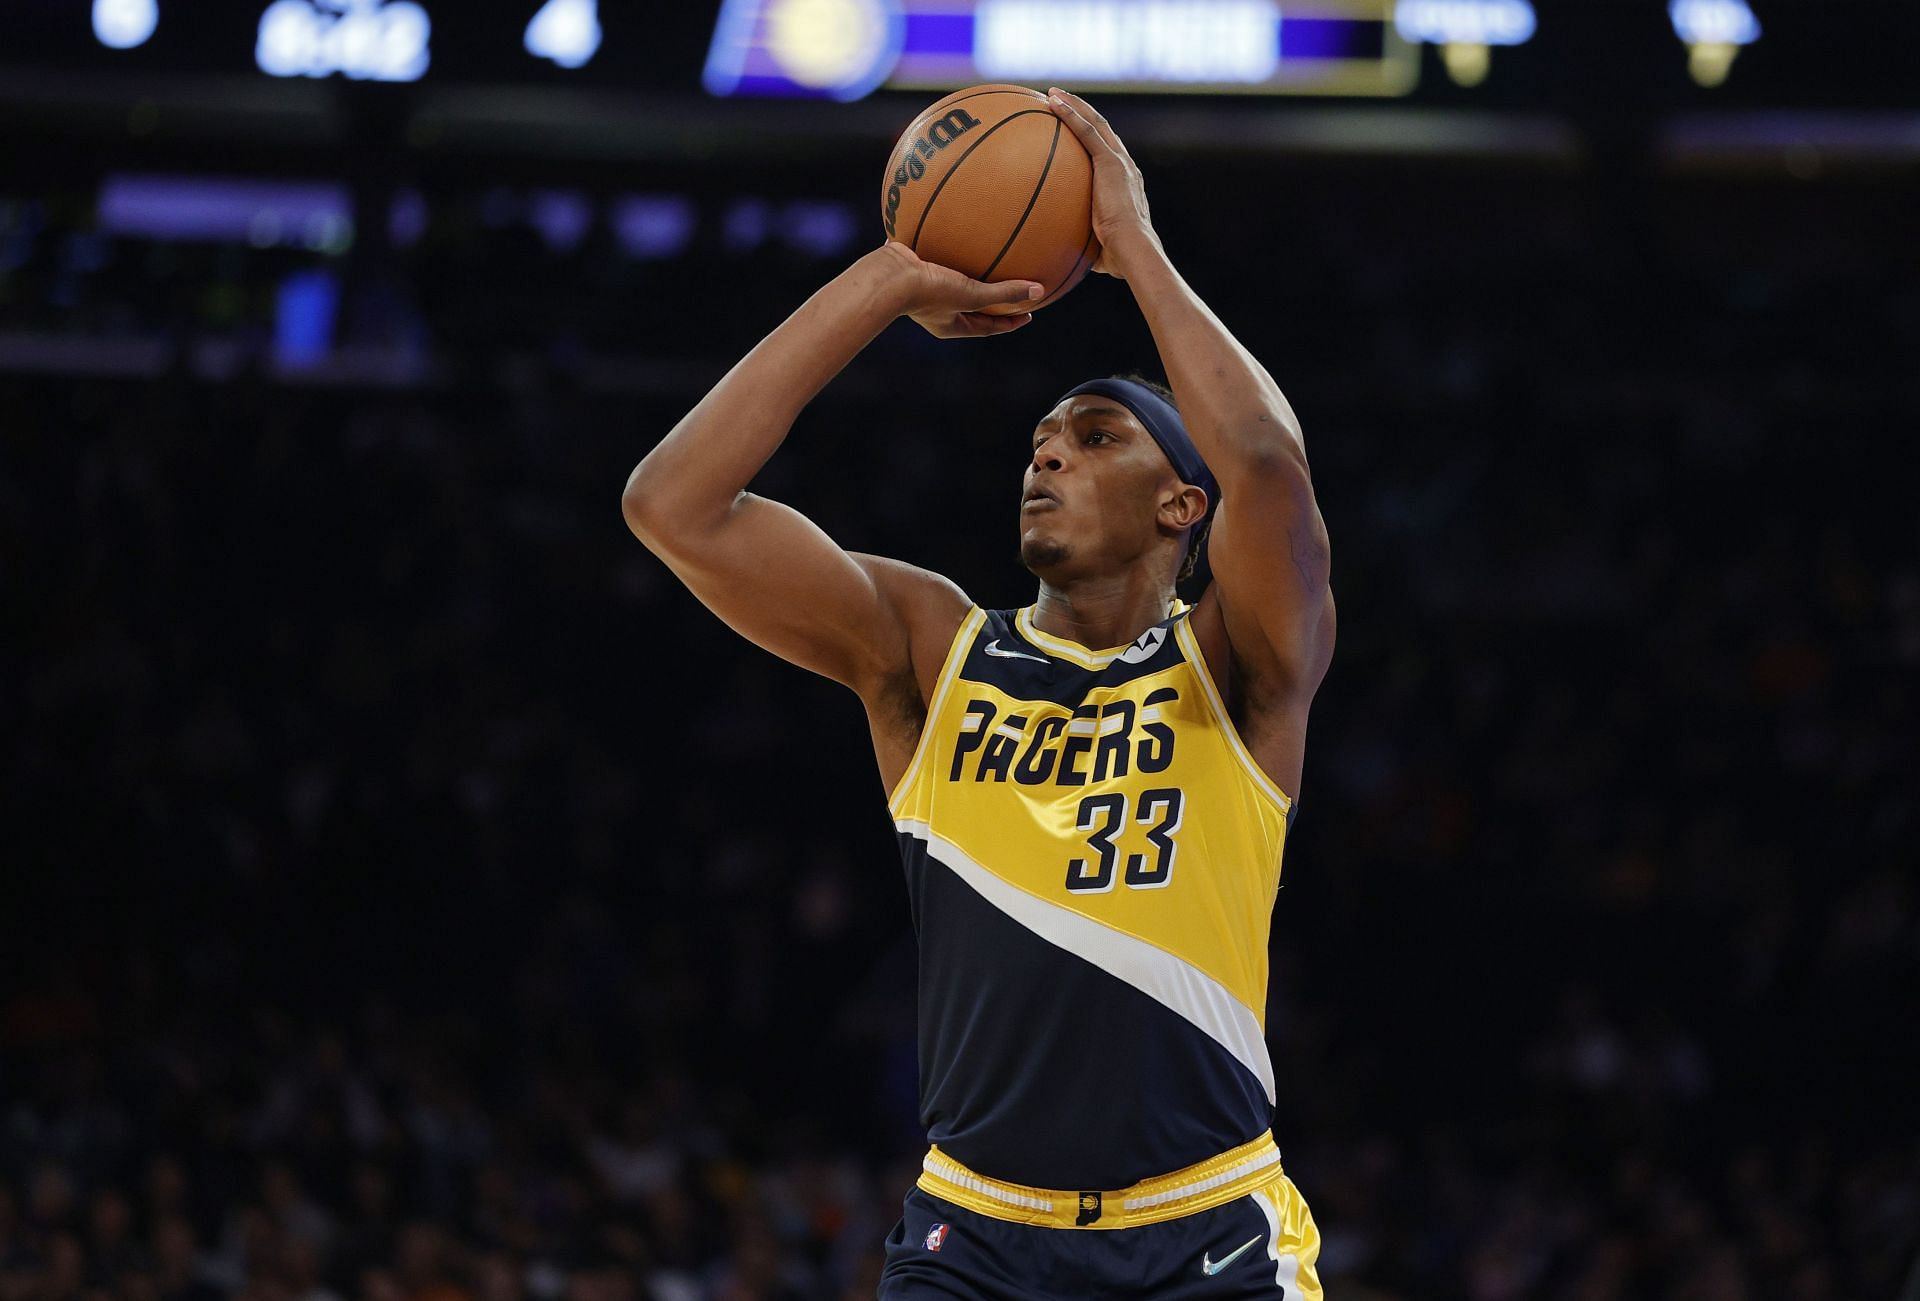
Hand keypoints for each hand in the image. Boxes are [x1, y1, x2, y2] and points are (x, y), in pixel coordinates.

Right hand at [872, 242, 1041, 338]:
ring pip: (954, 277)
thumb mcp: (971, 294)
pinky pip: (937, 252)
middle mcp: (937, 308)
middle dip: (991, 298)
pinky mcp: (914, 263)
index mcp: (949, 323)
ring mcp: (923, 285)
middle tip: (1013, 290)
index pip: (987, 326)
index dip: (1008, 322)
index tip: (1028, 314)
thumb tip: (1039, 291)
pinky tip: (958, 224)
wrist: (887, 275)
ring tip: (986, 257)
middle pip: (971, 304)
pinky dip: (949, 243)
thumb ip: (1004, 293)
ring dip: (970, 270)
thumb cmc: (928, 292)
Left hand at [1045, 88, 1158, 276]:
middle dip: (1082, 113)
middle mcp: (1125, 167)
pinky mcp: (1110, 162)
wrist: (1133, 249)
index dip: (1093, 140)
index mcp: (1125, 184)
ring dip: (1074, 105)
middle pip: (1102, 131)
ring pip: (1095, 122)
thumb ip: (1083, 244)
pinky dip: (1069, 113)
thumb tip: (1063, 258)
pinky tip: (1051, 101)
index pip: (1107, 155)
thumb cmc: (1119, 258)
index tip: (1075, 131)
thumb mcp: (1098, 248)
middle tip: (1061, 102)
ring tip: (1052, 94)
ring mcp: (1118, 161)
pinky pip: (1085, 131)